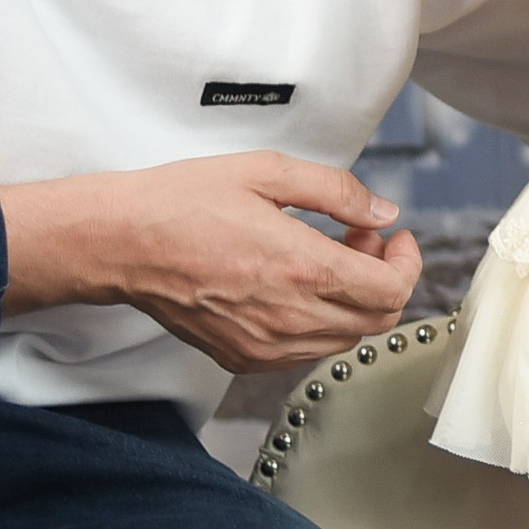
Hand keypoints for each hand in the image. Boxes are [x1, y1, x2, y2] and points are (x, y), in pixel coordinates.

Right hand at [1, 152, 420, 371]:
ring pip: (344, 339)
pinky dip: (319, 322)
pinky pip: (306, 351)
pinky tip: (295, 286)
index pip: (391, 291)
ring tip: (325, 257)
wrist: (122, 243)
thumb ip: (335, 191)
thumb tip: (382, 211)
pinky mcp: (243, 358)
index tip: (394, 238)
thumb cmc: (183, 203)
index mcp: (300, 268)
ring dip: (352, 301)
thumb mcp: (266, 171)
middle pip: (377, 321)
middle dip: (383, 278)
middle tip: (360, 241)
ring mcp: (265, 345)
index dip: (406, 263)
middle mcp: (288, 317)